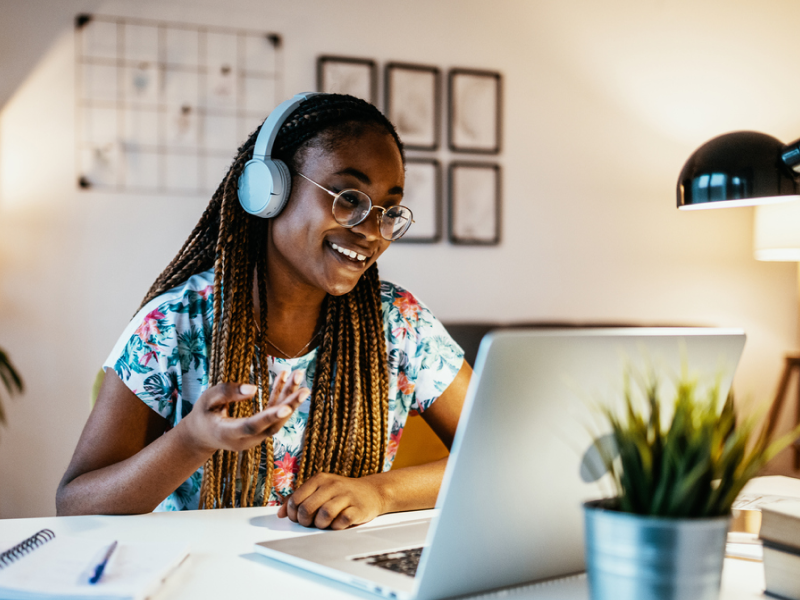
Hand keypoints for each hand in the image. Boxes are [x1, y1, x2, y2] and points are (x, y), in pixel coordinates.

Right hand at [180, 370, 308, 455]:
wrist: (201, 436)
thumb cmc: (202, 415)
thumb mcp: (206, 400)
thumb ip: (226, 393)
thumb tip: (254, 388)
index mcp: (228, 433)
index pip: (252, 426)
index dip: (270, 416)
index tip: (287, 407)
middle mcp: (245, 439)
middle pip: (272, 424)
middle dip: (289, 406)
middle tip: (304, 389)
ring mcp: (255, 437)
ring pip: (277, 419)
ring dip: (289, 398)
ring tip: (299, 376)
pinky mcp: (260, 430)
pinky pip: (273, 413)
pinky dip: (280, 396)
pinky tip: (286, 377)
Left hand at [277, 472, 386, 529]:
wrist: (372, 492)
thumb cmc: (341, 493)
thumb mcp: (320, 490)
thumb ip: (299, 499)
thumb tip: (281, 514)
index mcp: (320, 479)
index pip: (296, 499)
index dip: (294, 514)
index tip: (299, 518)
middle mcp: (332, 485)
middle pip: (307, 508)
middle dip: (305, 521)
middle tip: (310, 523)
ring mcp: (346, 496)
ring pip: (324, 514)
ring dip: (320, 525)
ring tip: (324, 524)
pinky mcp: (358, 508)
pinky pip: (342, 521)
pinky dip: (337, 527)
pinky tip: (338, 524)